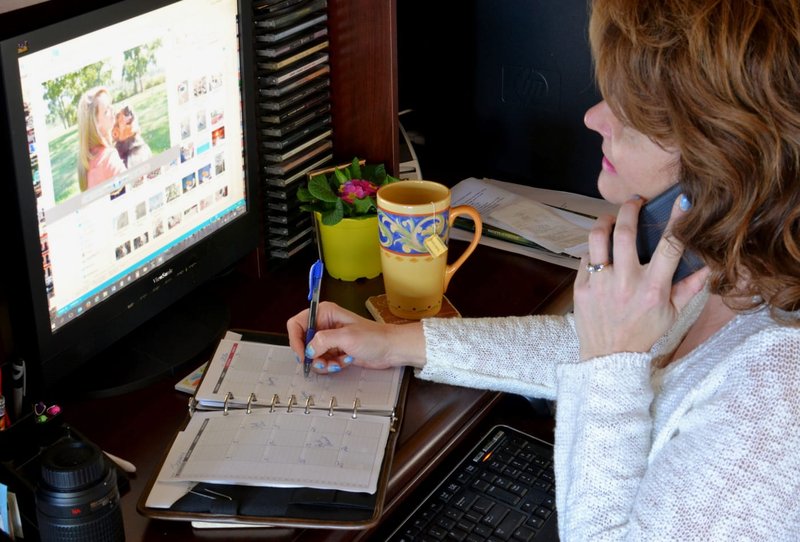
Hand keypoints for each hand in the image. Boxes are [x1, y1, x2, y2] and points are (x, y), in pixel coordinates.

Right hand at [286, 301, 425, 373]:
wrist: (390, 349)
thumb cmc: (374, 338)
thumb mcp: (346, 337)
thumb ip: (323, 341)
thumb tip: (308, 350)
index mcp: (324, 313)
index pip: (297, 324)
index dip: (296, 340)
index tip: (303, 355)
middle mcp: (324, 324)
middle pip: (303, 342)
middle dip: (312, 356)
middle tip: (323, 362)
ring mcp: (329, 339)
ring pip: (312, 355)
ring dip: (323, 363)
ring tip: (338, 362)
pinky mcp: (334, 351)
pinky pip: (323, 361)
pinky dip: (331, 365)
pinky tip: (345, 361)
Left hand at [573, 194, 708, 359]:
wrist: (608, 358)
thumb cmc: (642, 333)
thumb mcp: (672, 315)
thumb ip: (690, 288)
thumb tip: (708, 265)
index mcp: (652, 289)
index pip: (669, 247)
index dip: (677, 220)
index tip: (681, 200)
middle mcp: (625, 283)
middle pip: (624, 232)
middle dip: (629, 209)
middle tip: (634, 201)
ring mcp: (600, 284)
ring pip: (597, 239)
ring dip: (604, 222)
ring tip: (610, 219)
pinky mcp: (581, 288)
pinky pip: (585, 258)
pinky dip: (593, 250)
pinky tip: (600, 252)